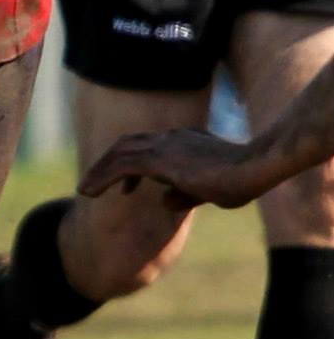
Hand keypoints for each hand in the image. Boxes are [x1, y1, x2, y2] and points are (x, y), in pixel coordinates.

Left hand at [78, 128, 257, 209]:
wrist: (255, 167)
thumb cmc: (242, 179)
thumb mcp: (211, 191)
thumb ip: (185, 193)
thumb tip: (163, 200)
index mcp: (185, 141)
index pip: (149, 146)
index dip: (132, 164)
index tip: (128, 187)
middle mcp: (172, 138)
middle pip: (128, 144)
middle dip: (108, 165)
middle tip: (93, 186)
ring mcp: (165, 145)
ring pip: (119, 153)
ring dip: (98, 171)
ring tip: (84, 192)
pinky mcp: (160, 158)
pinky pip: (120, 165)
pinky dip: (102, 177)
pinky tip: (89, 193)